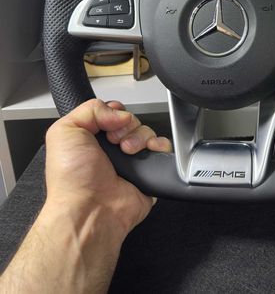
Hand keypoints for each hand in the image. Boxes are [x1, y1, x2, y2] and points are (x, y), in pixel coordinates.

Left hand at [44, 98, 171, 240]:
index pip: (112, 113)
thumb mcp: (65, 131)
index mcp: (91, 139)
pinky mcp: (148, 173)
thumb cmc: (71, 180)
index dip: (114, 112)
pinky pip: (163, 150)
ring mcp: (131, 161)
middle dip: (127, 125)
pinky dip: (160, 145)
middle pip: (132, 120)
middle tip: (115, 141)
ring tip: (128, 152)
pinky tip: (149, 150)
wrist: (89, 210)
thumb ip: (90, 109)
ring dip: (140, 136)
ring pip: (147, 132)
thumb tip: (118, 112)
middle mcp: (112, 150)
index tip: (109, 123)